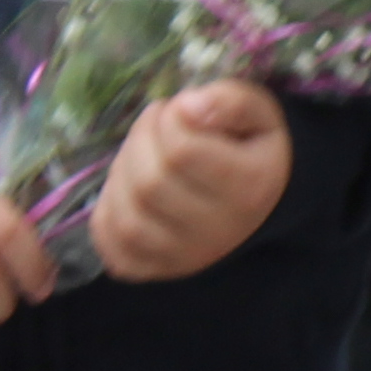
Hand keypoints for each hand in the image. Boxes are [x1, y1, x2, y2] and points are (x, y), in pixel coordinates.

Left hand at [89, 81, 296, 281]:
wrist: (263, 204)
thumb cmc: (252, 150)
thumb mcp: (259, 113)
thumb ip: (230, 100)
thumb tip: (187, 108)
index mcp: (249, 188)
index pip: (182, 151)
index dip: (169, 118)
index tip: (179, 109)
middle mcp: (219, 232)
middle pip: (149, 184)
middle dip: (141, 140)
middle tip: (155, 125)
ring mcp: (186, 258)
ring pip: (128, 219)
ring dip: (120, 175)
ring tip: (140, 155)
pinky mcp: (158, 270)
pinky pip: (113, 248)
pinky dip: (107, 214)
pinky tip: (126, 189)